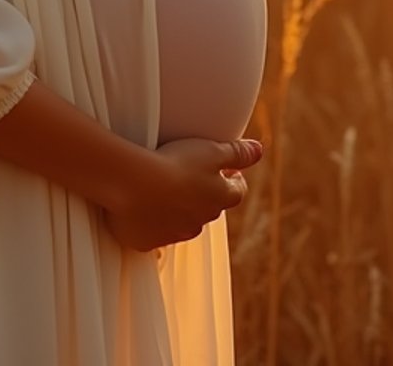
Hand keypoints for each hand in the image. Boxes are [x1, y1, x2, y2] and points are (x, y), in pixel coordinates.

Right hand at [102, 136, 262, 251]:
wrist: (133, 187)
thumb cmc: (175, 164)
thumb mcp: (211, 150)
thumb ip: (237, 152)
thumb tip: (259, 150)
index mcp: (220, 198)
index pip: (237, 191)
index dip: (234, 178)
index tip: (228, 168)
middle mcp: (202, 221)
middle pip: (210, 207)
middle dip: (204, 193)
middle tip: (190, 173)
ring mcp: (176, 234)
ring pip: (183, 221)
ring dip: (178, 208)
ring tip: (162, 187)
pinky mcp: (150, 242)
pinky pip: (156, 232)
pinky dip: (153, 221)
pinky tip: (142, 205)